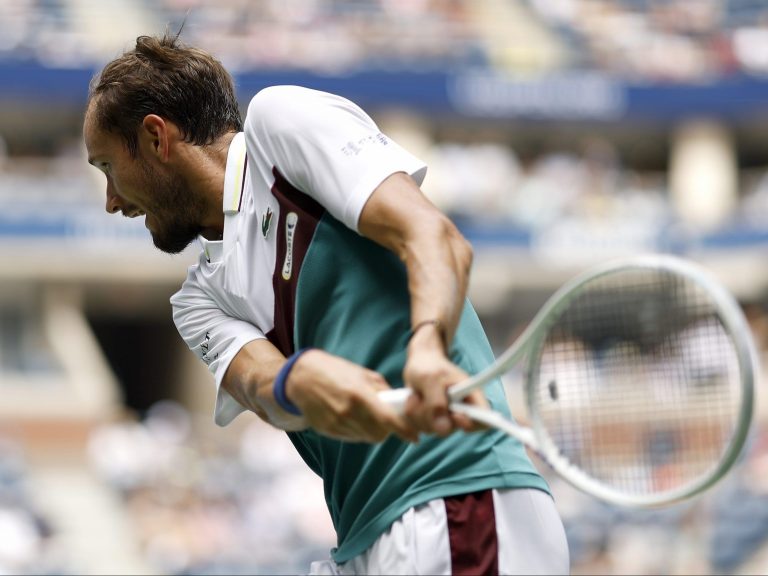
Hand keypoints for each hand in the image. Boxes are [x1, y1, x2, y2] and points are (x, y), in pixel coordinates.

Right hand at [285, 349, 418, 442]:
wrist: (299, 377)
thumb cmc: (334, 370)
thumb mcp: (361, 373)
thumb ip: (381, 389)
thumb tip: (399, 403)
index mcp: (359, 394)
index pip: (388, 420)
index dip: (405, 431)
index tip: (415, 437)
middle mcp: (347, 412)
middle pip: (378, 435)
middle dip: (388, 430)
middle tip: (388, 420)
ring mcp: (336, 424)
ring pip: (365, 438)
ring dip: (372, 430)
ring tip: (367, 415)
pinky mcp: (327, 431)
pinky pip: (351, 438)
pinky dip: (358, 431)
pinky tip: (353, 417)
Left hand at [403, 323, 488, 436]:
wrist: (419, 363)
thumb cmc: (429, 367)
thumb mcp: (430, 379)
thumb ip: (436, 402)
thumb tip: (443, 428)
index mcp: (470, 397)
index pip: (484, 421)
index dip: (472, 424)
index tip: (454, 415)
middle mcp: (460, 411)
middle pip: (449, 429)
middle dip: (431, 415)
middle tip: (424, 395)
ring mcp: (445, 419)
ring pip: (430, 430)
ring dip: (417, 412)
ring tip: (416, 394)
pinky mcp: (430, 423)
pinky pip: (417, 430)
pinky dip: (409, 417)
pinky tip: (412, 401)